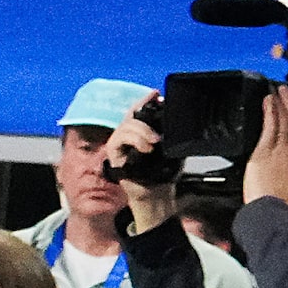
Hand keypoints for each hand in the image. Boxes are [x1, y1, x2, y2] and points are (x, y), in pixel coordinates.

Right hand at [101, 102, 176, 230]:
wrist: (157, 193)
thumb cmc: (163, 175)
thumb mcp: (172, 147)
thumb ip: (170, 132)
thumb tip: (174, 117)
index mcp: (141, 133)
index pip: (138, 111)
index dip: (145, 100)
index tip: (155, 94)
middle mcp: (127, 137)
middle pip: (130, 116)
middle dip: (145, 119)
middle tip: (158, 135)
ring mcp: (119, 145)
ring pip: (124, 126)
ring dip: (140, 132)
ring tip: (153, 143)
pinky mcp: (113, 154)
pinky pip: (118, 139)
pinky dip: (133, 141)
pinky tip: (145, 148)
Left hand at [243, 83, 287, 210]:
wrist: (271, 211)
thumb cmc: (280, 204)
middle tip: (287, 91)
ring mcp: (280, 150)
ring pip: (283, 121)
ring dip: (280, 104)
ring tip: (276, 93)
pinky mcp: (265, 151)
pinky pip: (270, 126)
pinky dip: (270, 112)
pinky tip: (267, 103)